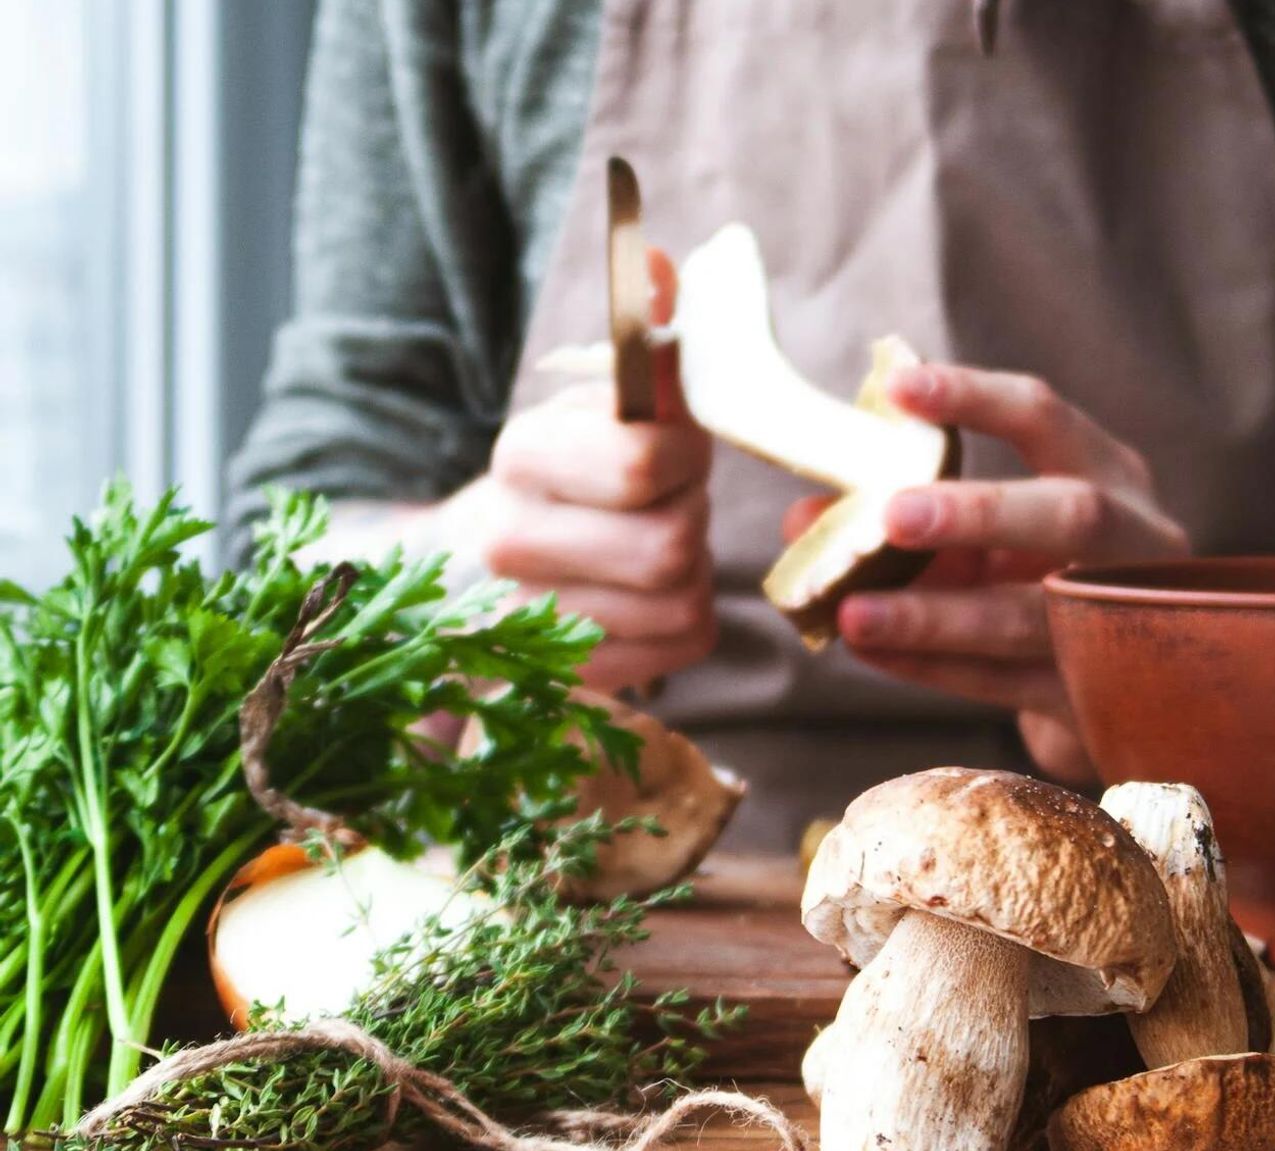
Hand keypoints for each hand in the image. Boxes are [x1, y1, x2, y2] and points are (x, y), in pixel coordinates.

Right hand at [462, 249, 713, 691]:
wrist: (478, 567)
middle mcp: (514, 544)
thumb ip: (640, 336)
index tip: (674, 446)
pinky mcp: (578, 675)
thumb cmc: (565, 470)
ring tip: (655, 543)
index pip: (642, 464)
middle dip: (692, 515)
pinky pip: (684, 642)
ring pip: (684, 599)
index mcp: (520, 455)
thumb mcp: (596, 398)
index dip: (685, 453)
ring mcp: (539, 622)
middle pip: (671, 545)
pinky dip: (688, 615)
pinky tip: (649, 593)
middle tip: (671, 499)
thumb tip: (662, 261)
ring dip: (694, 567)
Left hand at [787, 364, 1188, 786]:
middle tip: (890, 516)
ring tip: (853, 614)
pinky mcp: (1093, 696)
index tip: (896, 388)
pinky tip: (873, 651)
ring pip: (1026, 615)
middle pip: (1072, 515)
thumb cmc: (1036, 580)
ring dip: (932, 614)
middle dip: (978, 512)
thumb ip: (907, 513)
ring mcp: (1121, 622)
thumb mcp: (986, 534)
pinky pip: (1003, 680)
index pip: (1043, 417)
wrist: (1119, 687)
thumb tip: (802, 517)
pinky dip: (932, 665)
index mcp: (1106, 472)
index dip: (973, 400)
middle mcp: (1131, 539)